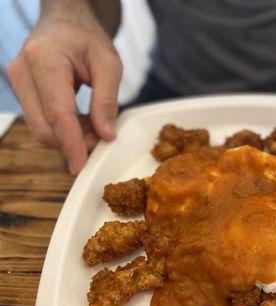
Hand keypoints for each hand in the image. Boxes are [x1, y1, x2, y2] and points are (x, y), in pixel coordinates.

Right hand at [7, 3, 121, 174]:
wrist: (65, 21)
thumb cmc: (88, 39)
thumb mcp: (109, 64)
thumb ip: (107, 100)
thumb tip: (106, 135)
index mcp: (44, 60)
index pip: (57, 113)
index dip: (71, 143)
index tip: (81, 165)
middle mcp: (22, 72)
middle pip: (44, 128)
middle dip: (74, 142)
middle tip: (103, 137)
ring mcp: (17, 83)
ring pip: (40, 129)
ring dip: (70, 137)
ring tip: (96, 124)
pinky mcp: (21, 92)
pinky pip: (40, 122)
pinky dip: (63, 129)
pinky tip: (83, 120)